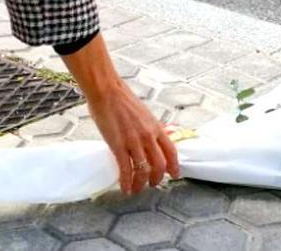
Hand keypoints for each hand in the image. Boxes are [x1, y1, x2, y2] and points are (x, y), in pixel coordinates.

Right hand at [58, 33, 179, 193]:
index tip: (174, 174)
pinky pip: (126, 169)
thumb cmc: (122, 100)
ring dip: (141, 184)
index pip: (171, 151)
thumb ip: (148, 127)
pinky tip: (124, 188)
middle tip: (152, 184)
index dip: (174, 165)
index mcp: (156, 127)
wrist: (106, 91)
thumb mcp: (143, 114)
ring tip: (136, 189)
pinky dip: (126, 182)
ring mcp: (134, 141)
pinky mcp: (118, 145)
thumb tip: (150, 138)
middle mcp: (148, 136)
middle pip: (159, 165)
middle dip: (157, 179)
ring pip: (143, 171)